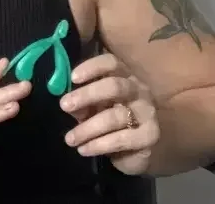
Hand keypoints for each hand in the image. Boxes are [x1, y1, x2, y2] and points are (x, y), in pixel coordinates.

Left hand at [60, 52, 159, 175]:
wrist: (132, 150)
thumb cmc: (107, 119)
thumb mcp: (91, 108)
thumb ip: (80, 102)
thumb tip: (66, 101)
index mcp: (123, 76)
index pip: (111, 63)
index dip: (92, 67)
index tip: (72, 77)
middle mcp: (139, 90)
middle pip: (115, 86)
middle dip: (87, 95)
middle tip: (64, 105)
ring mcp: (147, 112)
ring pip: (115, 116)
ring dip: (87, 129)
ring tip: (70, 139)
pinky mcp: (150, 135)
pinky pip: (122, 139)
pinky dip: (99, 145)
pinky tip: (84, 149)